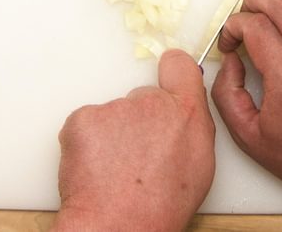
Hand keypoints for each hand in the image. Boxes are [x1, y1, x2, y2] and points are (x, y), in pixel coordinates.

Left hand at [54, 49, 214, 231]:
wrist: (119, 225)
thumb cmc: (159, 206)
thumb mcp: (199, 166)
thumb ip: (191, 127)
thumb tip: (182, 114)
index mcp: (185, 112)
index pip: (179, 65)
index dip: (172, 73)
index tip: (167, 78)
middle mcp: (151, 102)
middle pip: (142, 98)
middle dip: (138, 120)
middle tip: (135, 157)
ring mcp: (114, 108)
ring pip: (112, 115)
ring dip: (111, 136)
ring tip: (115, 171)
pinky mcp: (83, 118)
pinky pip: (85, 125)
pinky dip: (87, 144)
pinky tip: (96, 169)